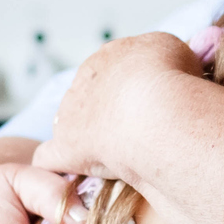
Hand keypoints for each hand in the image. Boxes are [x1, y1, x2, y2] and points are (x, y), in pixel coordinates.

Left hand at [33, 31, 205, 181]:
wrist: (154, 110)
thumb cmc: (170, 79)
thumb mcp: (175, 51)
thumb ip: (163, 58)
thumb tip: (167, 68)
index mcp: (110, 56)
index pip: (113, 72)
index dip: (130, 90)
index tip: (147, 106)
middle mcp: (84, 81)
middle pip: (91, 96)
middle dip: (108, 112)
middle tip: (136, 132)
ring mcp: (70, 114)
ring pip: (70, 123)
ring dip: (86, 136)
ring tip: (114, 154)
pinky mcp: (66, 148)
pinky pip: (48, 157)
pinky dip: (57, 164)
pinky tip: (69, 172)